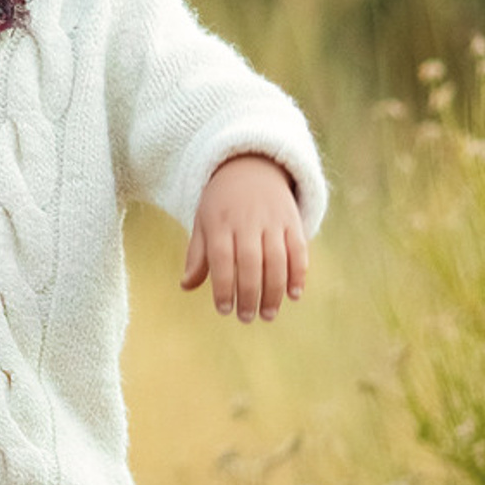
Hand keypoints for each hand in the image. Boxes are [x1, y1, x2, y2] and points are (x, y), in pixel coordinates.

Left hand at [182, 153, 308, 322]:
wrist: (251, 166)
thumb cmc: (221, 203)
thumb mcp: (203, 222)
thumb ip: (197, 255)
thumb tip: (186, 286)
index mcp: (220, 222)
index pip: (222, 259)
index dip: (223, 286)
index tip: (224, 309)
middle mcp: (247, 221)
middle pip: (250, 262)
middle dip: (250, 293)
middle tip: (247, 318)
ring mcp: (272, 220)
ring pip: (277, 258)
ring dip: (274, 290)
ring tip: (268, 314)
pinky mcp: (292, 220)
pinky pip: (299, 249)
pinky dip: (298, 273)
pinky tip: (294, 294)